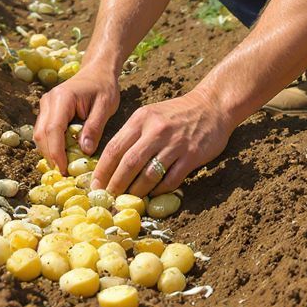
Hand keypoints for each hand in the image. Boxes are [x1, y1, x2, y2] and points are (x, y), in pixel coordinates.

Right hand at [33, 69, 119, 173]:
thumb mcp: (105, 106)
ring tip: (65, 168)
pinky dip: (52, 146)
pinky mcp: (47, 111)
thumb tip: (85, 150)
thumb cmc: (104, 87)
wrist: (97, 71)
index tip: (64, 170)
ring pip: (40, 135)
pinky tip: (64, 156)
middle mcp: (48, 101)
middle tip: (65, 175)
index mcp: (62, 98)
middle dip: (51, 156)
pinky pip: (44, 132)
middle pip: (42, 135)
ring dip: (50, 153)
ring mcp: (45, 106)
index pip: (53, 129)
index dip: (57, 152)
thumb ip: (94, 127)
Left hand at [90, 88, 233, 196]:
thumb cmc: (176, 113)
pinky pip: (171, 179)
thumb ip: (132, 134)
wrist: (211, 106)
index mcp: (141, 119)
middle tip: (109, 199)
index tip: (95, 185)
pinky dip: (159, 190)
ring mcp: (174, 143)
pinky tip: (153, 196)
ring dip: (137, 191)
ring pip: (149, 174)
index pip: (114, 148)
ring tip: (130, 201)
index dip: (102, 170)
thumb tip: (111, 163)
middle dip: (116, 185)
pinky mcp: (191, 155)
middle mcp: (156, 130)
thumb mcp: (150, 115)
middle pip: (129, 163)